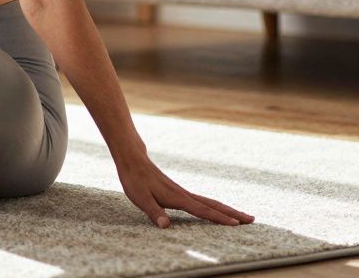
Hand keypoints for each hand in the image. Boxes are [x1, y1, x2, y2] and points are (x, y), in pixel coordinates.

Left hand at [116, 153, 254, 228]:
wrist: (134, 161)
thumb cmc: (135, 180)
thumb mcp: (140, 199)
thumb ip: (154, 213)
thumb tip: (165, 226)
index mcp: (178, 198)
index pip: (202, 210)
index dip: (218, 218)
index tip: (236, 224)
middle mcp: (184, 195)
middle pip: (213, 205)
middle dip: (233, 213)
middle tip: (252, 220)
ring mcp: (183, 192)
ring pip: (210, 202)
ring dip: (227, 209)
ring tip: (243, 217)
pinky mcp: (180, 192)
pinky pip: (203, 201)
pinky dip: (215, 207)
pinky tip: (218, 211)